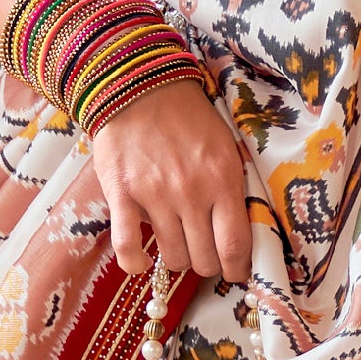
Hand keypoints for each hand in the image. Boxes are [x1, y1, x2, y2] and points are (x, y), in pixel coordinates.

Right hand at [93, 79, 254, 282]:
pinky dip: (135, 262)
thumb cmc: (188, 117)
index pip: (236, 246)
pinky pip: (127, 247)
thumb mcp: (225, 147)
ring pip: (173, 258)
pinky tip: (140, 259)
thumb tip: (238, 232)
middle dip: (207, 264)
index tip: (234, 272)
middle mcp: (192, 192)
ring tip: (176, 245)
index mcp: (223, 180)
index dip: (237, 270)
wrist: (139, 86)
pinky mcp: (122, 195)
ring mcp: (155, 195)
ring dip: (177, 259)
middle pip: (205, 260)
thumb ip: (231, 188)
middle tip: (203, 253)